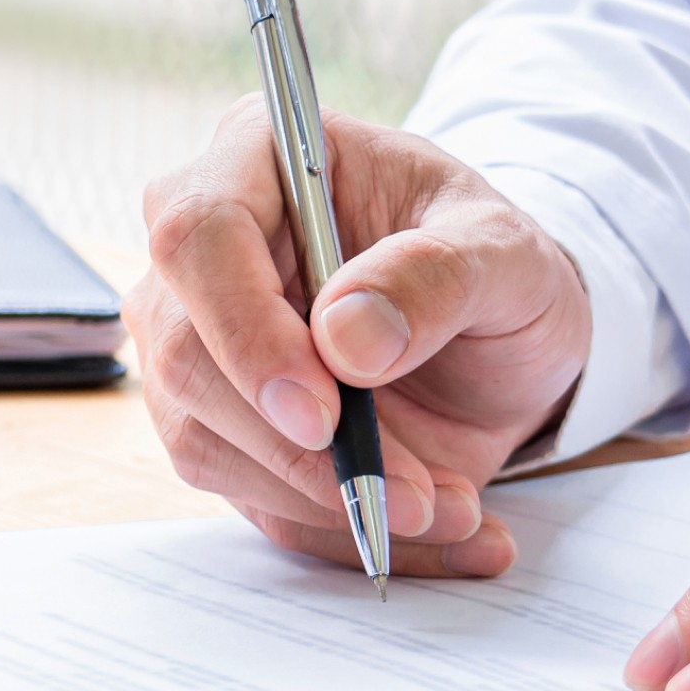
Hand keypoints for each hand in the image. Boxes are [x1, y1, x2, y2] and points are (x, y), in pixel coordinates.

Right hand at [127, 98, 590, 576]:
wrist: (498, 339)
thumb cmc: (490, 265)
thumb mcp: (506, 253)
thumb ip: (435, 276)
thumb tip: (346, 341)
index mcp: (255, 160)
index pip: (199, 236)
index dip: (247, 329)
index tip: (324, 410)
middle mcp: (200, 252)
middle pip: (183, 354)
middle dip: (298, 446)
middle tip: (411, 493)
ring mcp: (193, 341)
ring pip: (203, 439)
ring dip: (328, 498)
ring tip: (448, 506)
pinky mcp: (214, 425)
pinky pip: (249, 498)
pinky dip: (339, 529)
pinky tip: (429, 530)